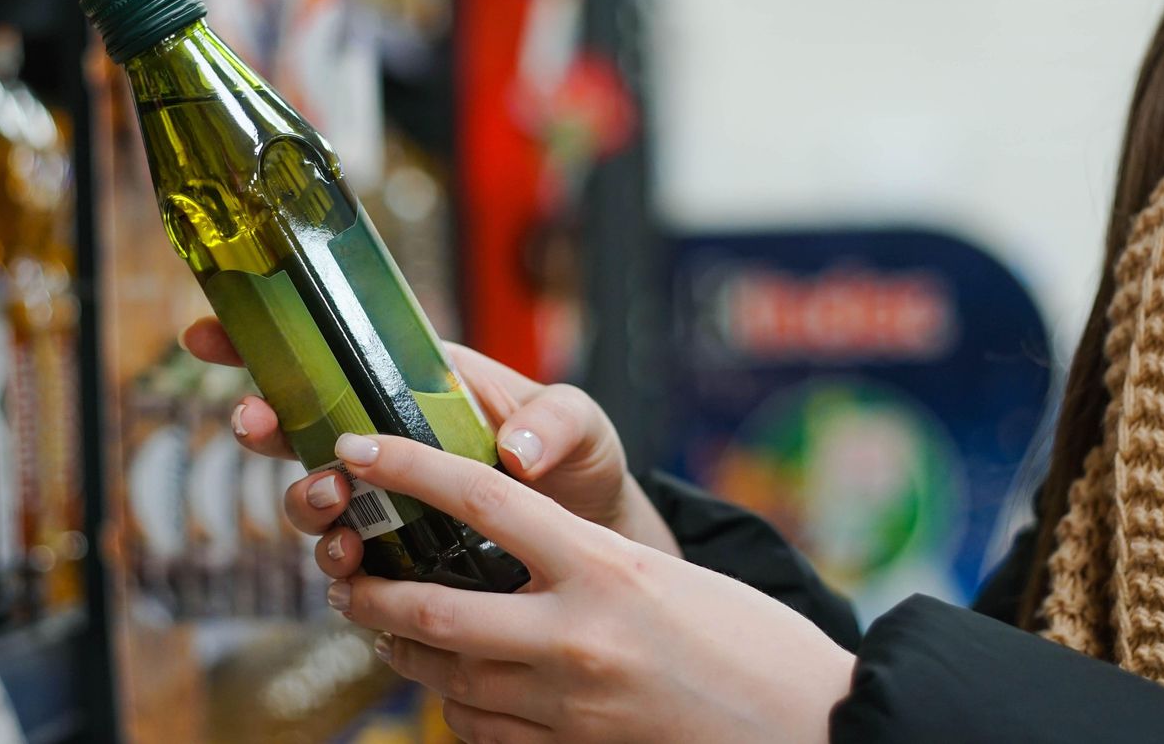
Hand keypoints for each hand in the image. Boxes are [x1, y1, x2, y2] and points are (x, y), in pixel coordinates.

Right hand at [182, 318, 678, 556]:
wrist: (594, 545)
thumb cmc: (580, 466)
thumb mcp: (581, 426)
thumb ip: (556, 423)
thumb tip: (514, 450)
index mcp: (417, 384)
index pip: (330, 351)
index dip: (264, 341)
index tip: (210, 334)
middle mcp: (387, 440)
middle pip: (298, 425)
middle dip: (263, 424)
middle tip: (258, 427)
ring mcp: (384, 504)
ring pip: (311, 498)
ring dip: (304, 500)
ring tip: (332, 504)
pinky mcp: (393, 562)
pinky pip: (345, 565)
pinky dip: (338, 569)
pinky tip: (353, 573)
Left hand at [324, 432, 853, 743]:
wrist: (818, 731)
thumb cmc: (754, 644)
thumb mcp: (669, 577)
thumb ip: (586, 563)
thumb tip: (515, 551)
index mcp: (606, 568)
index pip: (479, 498)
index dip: (406, 467)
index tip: (360, 449)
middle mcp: (578, 636)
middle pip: (431, 610)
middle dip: (370, 594)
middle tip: (345, 575)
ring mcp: (572, 707)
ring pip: (446, 680)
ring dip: (402, 654)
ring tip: (381, 630)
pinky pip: (483, 733)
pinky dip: (455, 706)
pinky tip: (452, 689)